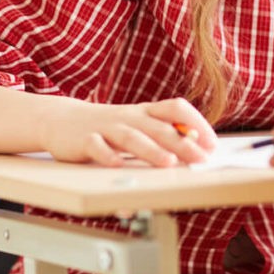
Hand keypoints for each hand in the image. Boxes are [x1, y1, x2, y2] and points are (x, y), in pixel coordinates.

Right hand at [40, 97, 217, 167]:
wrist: (61, 120)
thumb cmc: (108, 126)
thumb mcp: (137, 125)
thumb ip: (162, 134)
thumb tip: (196, 147)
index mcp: (144, 112)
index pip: (175, 108)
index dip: (196, 123)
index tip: (211, 143)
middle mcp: (129, 117)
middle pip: (158, 127)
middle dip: (181, 143)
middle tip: (200, 158)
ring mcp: (106, 127)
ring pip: (131, 137)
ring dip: (150, 150)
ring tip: (167, 162)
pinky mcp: (84, 140)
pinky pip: (97, 147)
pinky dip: (107, 156)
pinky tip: (118, 165)